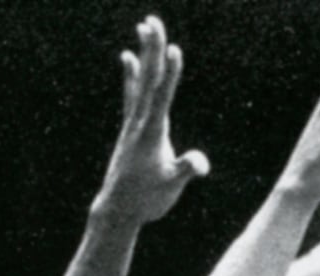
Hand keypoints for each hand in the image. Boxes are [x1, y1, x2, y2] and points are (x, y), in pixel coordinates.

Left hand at [92, 16, 208, 224]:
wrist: (118, 210)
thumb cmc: (147, 200)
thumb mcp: (171, 187)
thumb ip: (186, 170)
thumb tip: (201, 163)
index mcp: (152, 133)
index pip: (162, 97)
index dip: (169, 74)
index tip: (174, 49)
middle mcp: (139, 122)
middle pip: (148, 79)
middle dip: (152, 49)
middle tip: (153, 21)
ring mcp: (133, 124)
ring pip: (139, 82)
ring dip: (143, 53)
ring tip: (143, 27)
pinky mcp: (131, 129)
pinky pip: (132, 94)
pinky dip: (132, 75)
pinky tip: (128, 57)